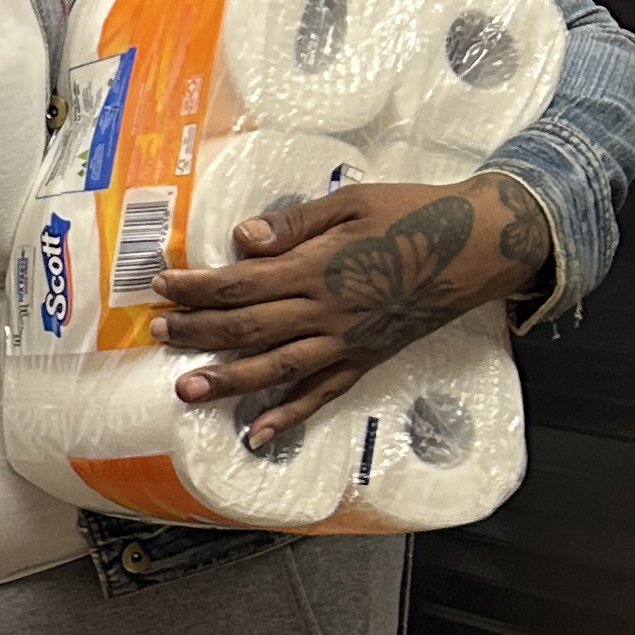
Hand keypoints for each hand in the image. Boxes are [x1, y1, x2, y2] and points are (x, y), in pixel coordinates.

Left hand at [150, 169, 552, 443]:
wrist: (478, 246)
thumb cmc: (413, 213)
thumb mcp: (352, 201)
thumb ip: (295, 222)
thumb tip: (243, 238)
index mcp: (317, 267)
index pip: (241, 282)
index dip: (197, 287)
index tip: (162, 285)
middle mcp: (326, 311)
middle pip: (247, 327)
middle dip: (197, 332)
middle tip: (157, 335)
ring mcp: (345, 342)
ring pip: (275, 368)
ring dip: (228, 381)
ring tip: (186, 391)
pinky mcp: (364, 361)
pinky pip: (322, 395)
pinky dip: (289, 416)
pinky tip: (258, 433)